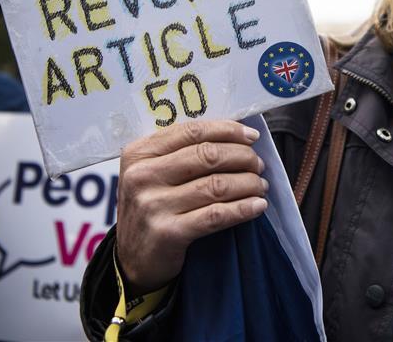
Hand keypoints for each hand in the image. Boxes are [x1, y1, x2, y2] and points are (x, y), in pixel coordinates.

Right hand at [115, 120, 268, 294]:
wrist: (131, 261)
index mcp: (139, 153)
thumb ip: (181, 153)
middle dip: (243, 157)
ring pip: (216, 185)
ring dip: (248, 183)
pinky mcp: (167, 233)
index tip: (252, 137)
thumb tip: (235, 134)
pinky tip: (257, 206)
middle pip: (208, 155)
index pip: (192, 131)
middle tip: (258, 165)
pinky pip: (216, 215)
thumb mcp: (152, 174)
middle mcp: (142, 176)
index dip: (228, 131)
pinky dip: (243, 209)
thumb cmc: (151, 209)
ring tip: (260, 186)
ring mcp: (153, 205)